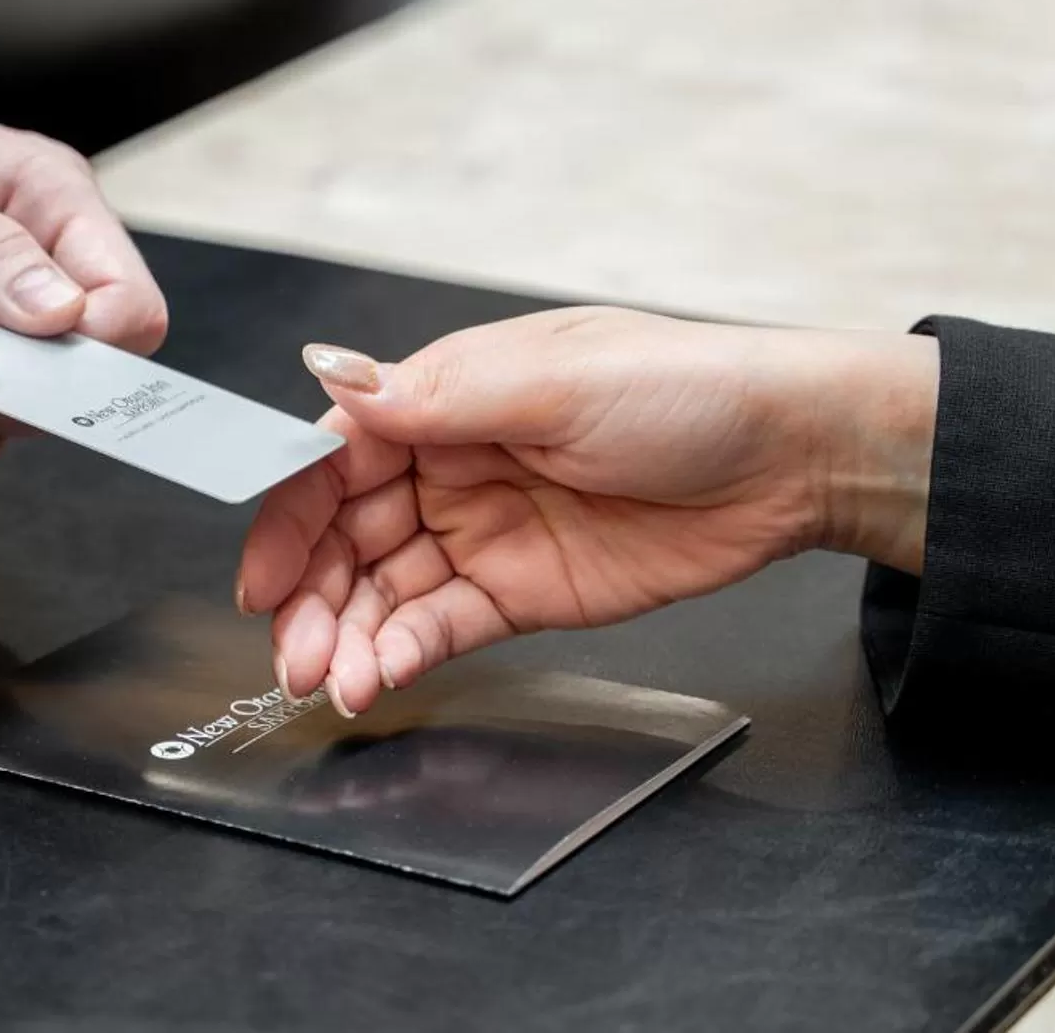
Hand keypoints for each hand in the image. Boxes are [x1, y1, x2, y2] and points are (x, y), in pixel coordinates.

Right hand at [234, 307, 938, 717]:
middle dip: (309, 594)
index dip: (287, 514)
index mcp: (444, 397)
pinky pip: (440, 627)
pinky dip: (401, 654)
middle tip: (292, 651)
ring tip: (332, 680)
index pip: (333, 457)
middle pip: (344, 534)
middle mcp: (449, 463)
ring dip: (346, 635)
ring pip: (382, 590)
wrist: (791, 459)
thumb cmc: (686, 389)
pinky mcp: (521, 592)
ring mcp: (481, 531)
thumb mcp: (554, 381)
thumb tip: (330, 374)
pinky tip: (380, 676)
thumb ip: (435, 396)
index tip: (263, 572)